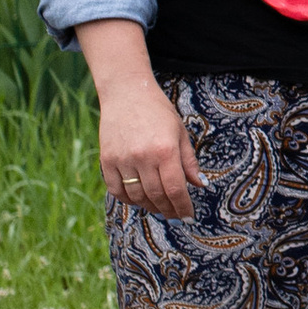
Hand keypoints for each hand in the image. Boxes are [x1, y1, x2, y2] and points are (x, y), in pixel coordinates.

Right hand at [77, 24, 197, 222]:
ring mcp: (122, 160)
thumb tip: (201, 185)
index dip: (182, 207)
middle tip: (175, 215)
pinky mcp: (106, 160)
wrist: (127, 93)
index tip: (188, 216)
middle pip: (156, 196)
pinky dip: (128, 199)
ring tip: (159, 208)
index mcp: (165, 150)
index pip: (175, 189)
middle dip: (168, 210)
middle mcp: (142, 157)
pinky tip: (139, 199)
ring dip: (149, 206)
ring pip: (136, 196)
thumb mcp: (180, 132)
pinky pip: (116, 189)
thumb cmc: (158, 111)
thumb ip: (189, 161)